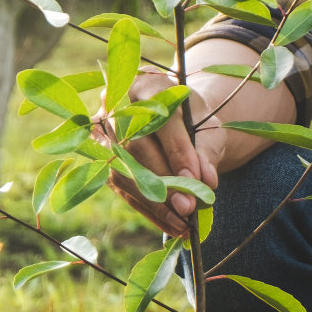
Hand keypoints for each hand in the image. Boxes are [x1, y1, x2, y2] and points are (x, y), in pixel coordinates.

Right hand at [99, 72, 223, 237]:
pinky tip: (170, 225)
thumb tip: (206, 181)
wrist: (176, 118)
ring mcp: (104, 134)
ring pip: (126, 173)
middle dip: (164, 183)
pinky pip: (124, 188)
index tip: (197, 180)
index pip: (161, 122)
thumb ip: (206, 151)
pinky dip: (148, 209)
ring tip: (182, 224)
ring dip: (155, 203)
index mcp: (148, 86)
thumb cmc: (193, 120)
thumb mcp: (207, 128)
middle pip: (136, 149)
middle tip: (188, 208)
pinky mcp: (104, 160)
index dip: (178, 152)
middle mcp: (117, 106)